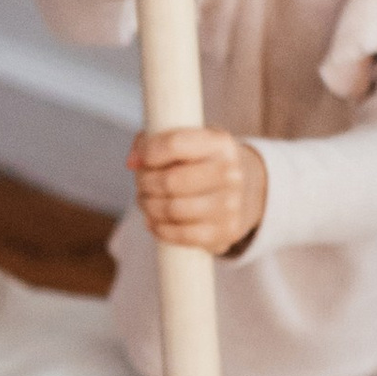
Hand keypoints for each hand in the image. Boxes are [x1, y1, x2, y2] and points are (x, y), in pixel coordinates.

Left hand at [130, 128, 265, 256]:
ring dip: (149, 207)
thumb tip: (132, 163)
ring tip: (146, 201)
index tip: (141, 160)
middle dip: (145, 183)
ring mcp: (230, 204)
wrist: (244, 191)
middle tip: (142, 184)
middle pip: (170, 181)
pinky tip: (154, 221)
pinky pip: (181, 234)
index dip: (148, 153)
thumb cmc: (202, 163)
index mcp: (220, 143)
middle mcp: (230, 173)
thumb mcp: (187, 141)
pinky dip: (159, 228)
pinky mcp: (226, 231)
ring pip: (172, 209)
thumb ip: (152, 141)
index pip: (175, 144)